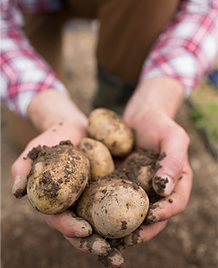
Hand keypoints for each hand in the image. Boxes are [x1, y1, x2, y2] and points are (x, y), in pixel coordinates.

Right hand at [10, 90, 123, 266]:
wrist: (77, 129)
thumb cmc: (54, 139)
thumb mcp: (37, 150)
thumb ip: (24, 168)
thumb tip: (16, 191)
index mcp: (57, 201)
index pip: (60, 220)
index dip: (69, 227)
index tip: (83, 230)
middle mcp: (76, 205)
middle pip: (83, 229)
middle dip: (94, 242)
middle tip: (108, 251)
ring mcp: (93, 200)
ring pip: (103, 223)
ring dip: (114, 237)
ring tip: (129, 244)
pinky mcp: (110, 191)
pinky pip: (118, 205)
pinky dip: (128, 215)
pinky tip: (143, 221)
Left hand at [122, 77, 192, 244]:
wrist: (138, 118)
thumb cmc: (159, 124)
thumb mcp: (173, 137)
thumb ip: (173, 160)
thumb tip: (165, 189)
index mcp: (177, 181)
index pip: (177, 203)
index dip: (166, 213)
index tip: (152, 217)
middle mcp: (159, 189)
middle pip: (155, 216)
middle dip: (143, 230)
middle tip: (128, 239)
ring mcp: (140, 188)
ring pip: (134, 212)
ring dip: (124, 226)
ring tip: (109, 235)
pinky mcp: (123, 183)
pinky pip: (117, 199)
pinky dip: (109, 209)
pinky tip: (96, 214)